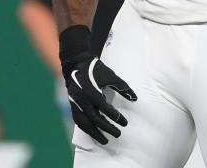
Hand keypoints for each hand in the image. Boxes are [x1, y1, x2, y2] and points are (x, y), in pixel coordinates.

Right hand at [60, 25, 136, 144]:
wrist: (77, 65)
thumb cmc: (97, 71)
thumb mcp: (112, 77)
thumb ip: (123, 88)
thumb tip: (135, 99)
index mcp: (92, 92)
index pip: (105, 109)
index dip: (115, 117)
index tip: (124, 122)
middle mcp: (82, 100)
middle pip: (95, 119)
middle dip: (107, 128)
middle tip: (118, 134)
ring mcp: (76, 104)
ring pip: (84, 123)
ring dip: (95, 133)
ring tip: (105, 141)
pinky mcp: (72, 106)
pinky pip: (78, 121)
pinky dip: (86, 129)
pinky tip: (93, 134)